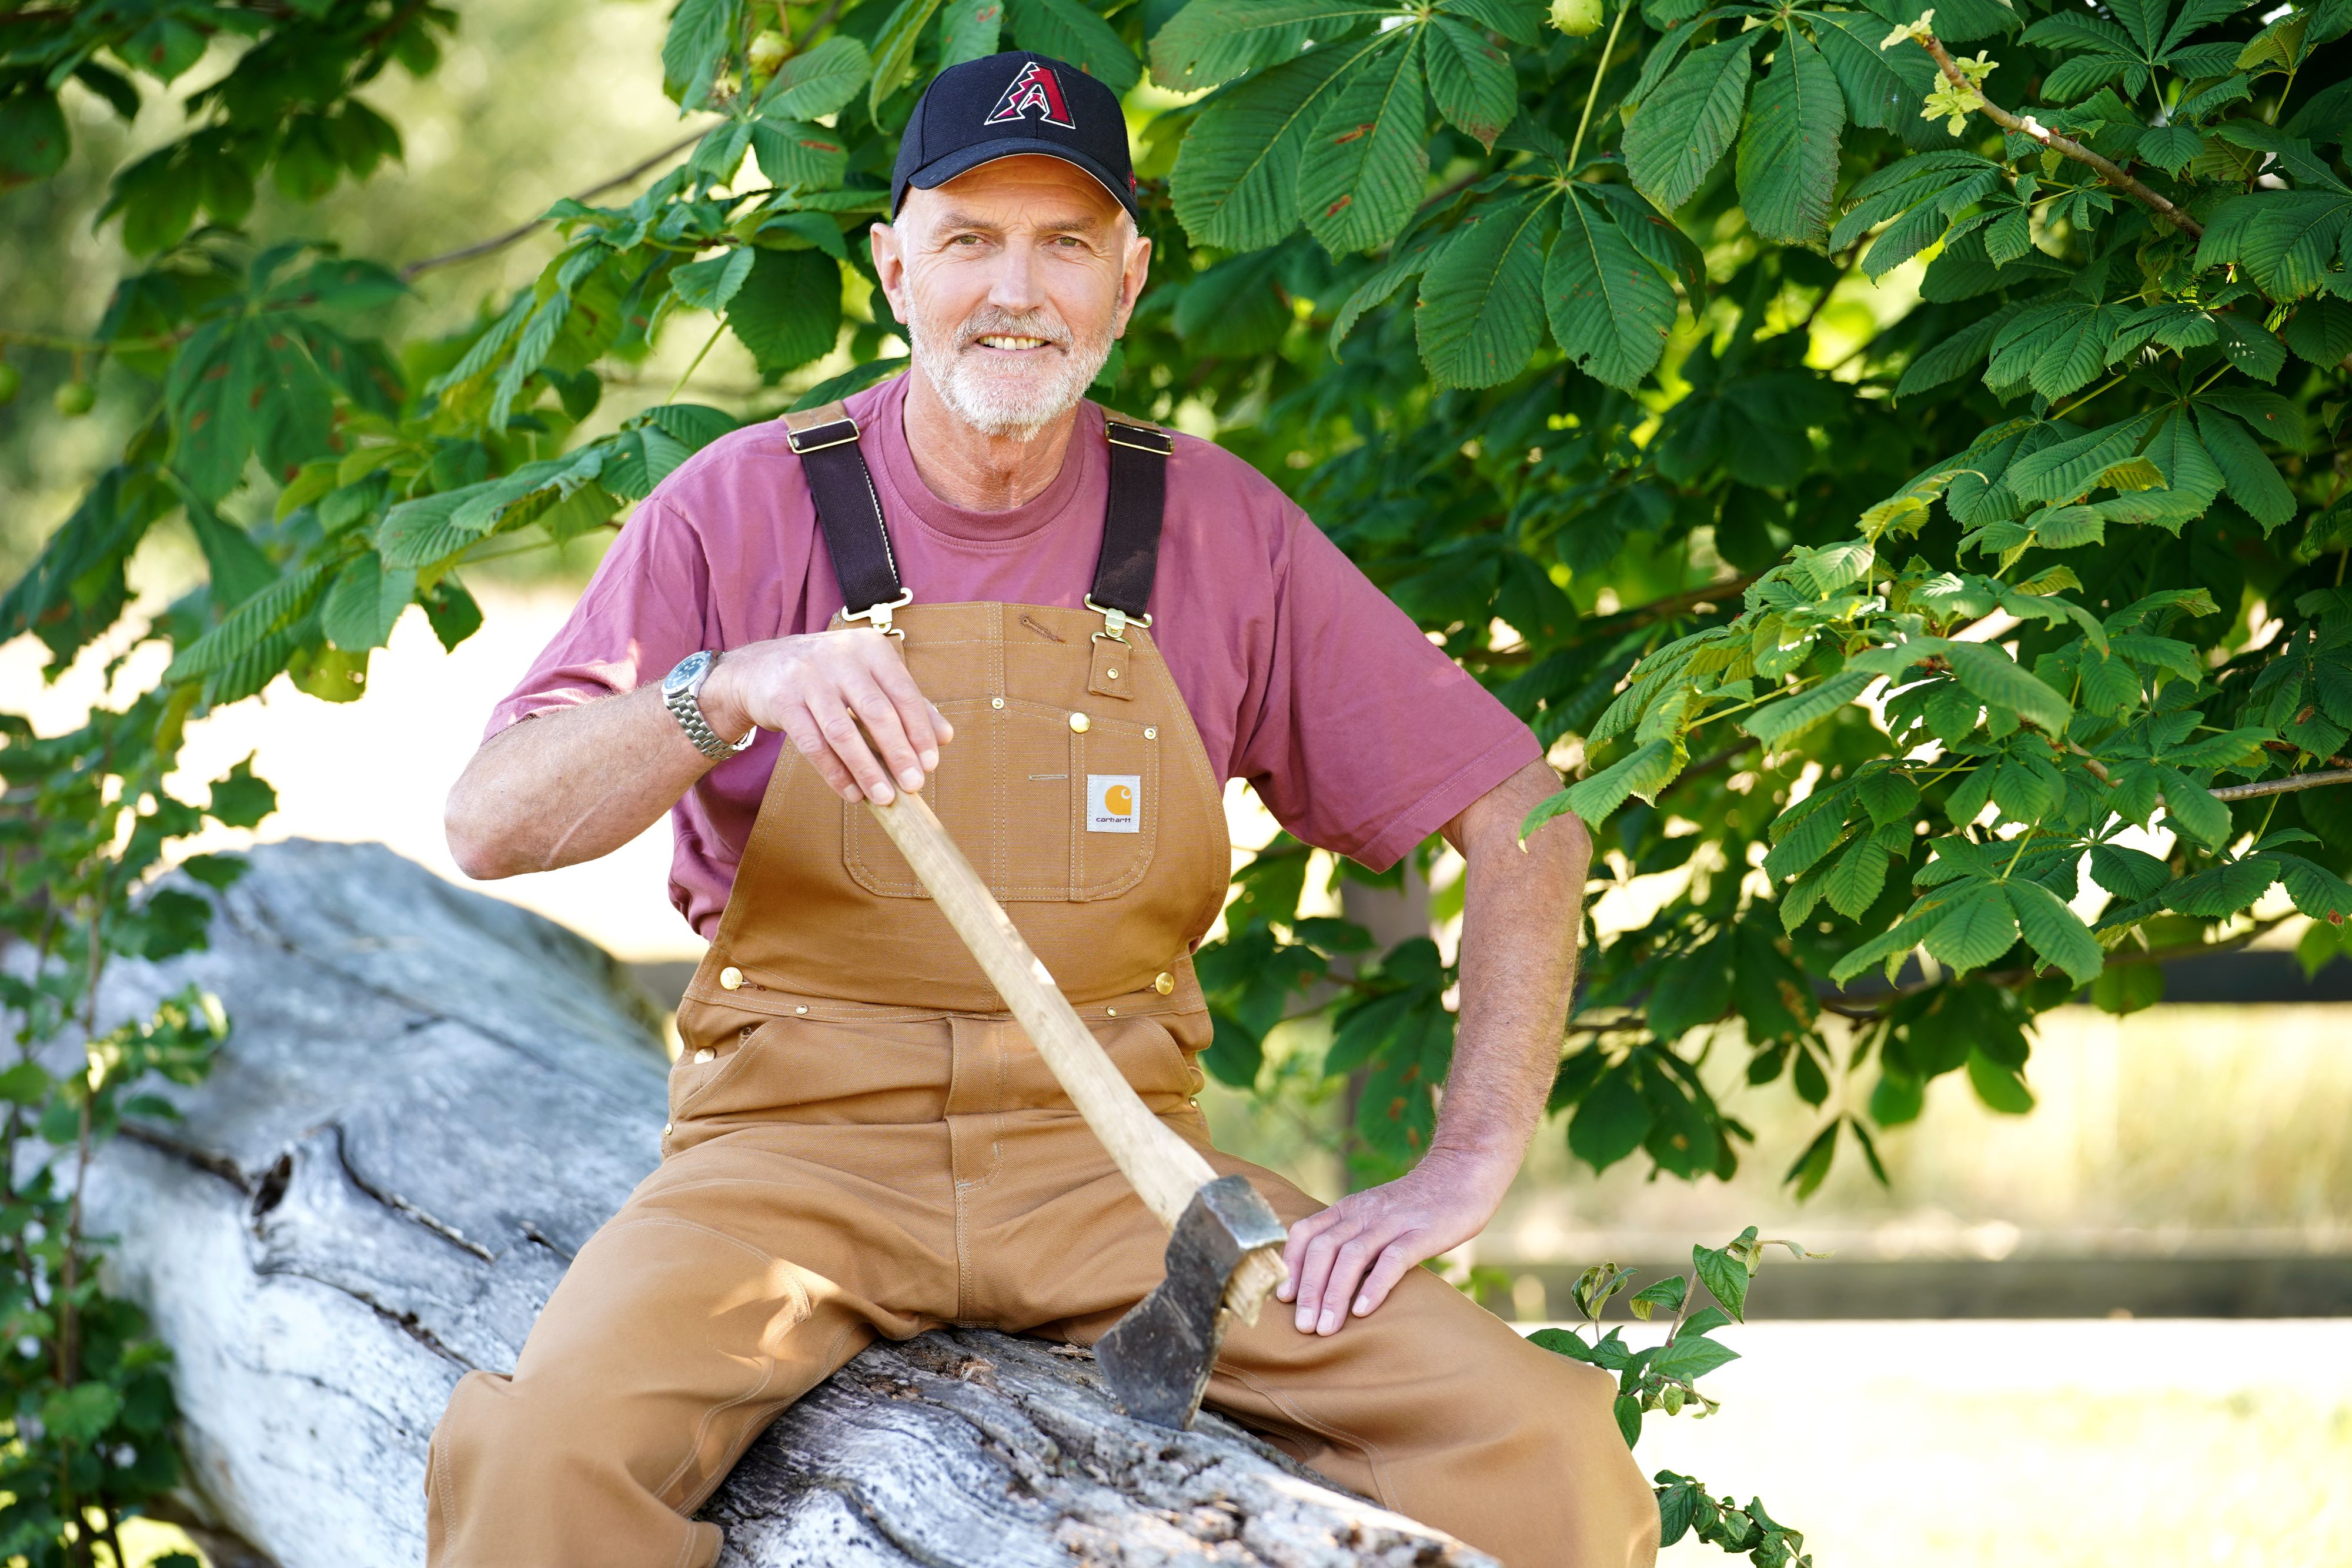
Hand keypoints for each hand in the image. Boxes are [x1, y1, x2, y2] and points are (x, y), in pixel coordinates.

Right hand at [698, 630, 953, 804]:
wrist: (760, 669)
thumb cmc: (828, 677)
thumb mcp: (868, 679)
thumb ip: (906, 704)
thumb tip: (945, 737)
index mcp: (870, 648)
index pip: (903, 692)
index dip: (920, 731)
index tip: (931, 764)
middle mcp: (840, 657)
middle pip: (877, 712)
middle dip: (898, 753)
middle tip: (914, 786)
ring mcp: (808, 677)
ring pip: (843, 732)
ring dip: (867, 769)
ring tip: (884, 798)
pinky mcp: (782, 700)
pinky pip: (813, 744)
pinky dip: (834, 772)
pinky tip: (851, 792)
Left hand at [1275, 1157, 1506, 1334]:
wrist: (1462, 1173)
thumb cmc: (1417, 1206)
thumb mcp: (1375, 1215)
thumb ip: (1353, 1239)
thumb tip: (1326, 1281)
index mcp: (1349, 1209)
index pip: (1306, 1232)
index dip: (1291, 1264)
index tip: (1283, 1298)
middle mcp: (1364, 1213)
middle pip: (1323, 1249)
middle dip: (1308, 1290)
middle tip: (1303, 1327)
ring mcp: (1393, 1221)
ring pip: (1352, 1256)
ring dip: (1334, 1294)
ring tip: (1326, 1328)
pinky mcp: (1422, 1232)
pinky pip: (1392, 1259)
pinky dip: (1374, 1285)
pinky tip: (1364, 1310)